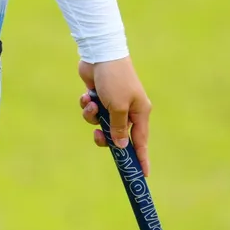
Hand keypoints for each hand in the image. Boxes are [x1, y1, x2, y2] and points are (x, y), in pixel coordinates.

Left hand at [77, 57, 151, 176]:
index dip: (141, 158)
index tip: (142, 176)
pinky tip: (86, 95)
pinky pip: (92, 111)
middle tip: (98, 136)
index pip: (141, 141)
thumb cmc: (114, 79)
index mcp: (139, 111)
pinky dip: (87, 106)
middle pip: (117, 135)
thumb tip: (122, 146)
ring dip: (92, 117)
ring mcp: (113, 102)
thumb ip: (118, 128)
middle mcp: (128, 108)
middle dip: (105, 136)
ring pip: (101, 123)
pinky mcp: (99, 96)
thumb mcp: (118, 107)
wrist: (100, 53)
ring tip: (91, 104)